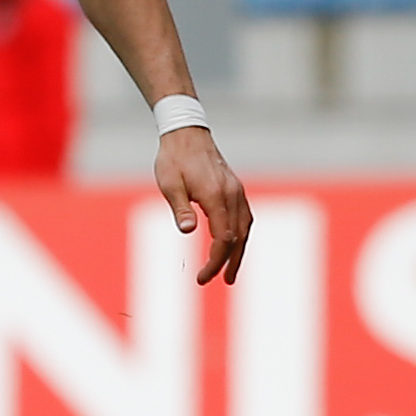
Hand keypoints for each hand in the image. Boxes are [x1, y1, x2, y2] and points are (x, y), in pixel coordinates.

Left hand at [156, 125, 250, 285]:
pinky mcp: (235, 188)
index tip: (202, 277)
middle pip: (238, 237)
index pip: (223, 238)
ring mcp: (237, 191)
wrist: (186, 133)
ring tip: (230, 272)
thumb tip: (188, 231)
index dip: (215, 261)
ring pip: (245, 228)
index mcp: (216, 196)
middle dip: (229, 262)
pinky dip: (241, 235)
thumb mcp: (169, 184)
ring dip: (239, 251)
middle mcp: (232, 195)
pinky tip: (234, 245)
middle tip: (220, 281)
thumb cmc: (173, 160)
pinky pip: (245, 217)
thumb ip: (180, 208)